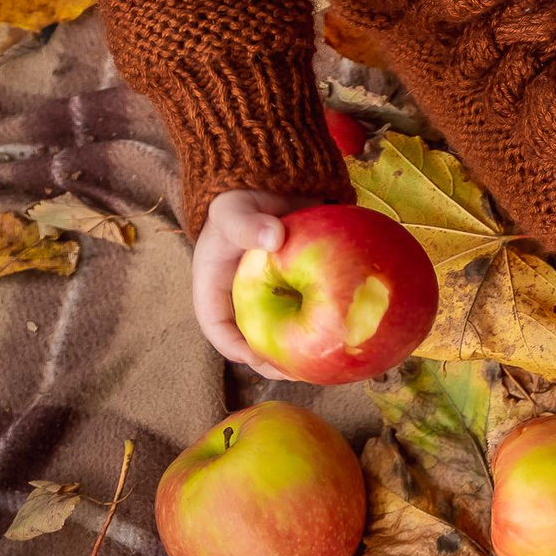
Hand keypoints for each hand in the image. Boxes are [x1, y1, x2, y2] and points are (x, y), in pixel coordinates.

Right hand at [192, 189, 327, 377]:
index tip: (258, 358)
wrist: (270, 181)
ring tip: (319, 365)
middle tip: (295, 373)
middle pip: (250, 337)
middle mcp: (240, 296)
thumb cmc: (242, 199)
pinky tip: (341, 335)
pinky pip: (306, 309)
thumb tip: (274, 239)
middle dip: (270, 361)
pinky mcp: (296, 286)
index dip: (234, 347)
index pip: (216, 325)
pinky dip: (320, 324)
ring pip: (280, 329)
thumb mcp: (235, 210)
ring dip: (296, 349)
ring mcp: (269, 293)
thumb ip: (248, 224)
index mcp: (214, 285)